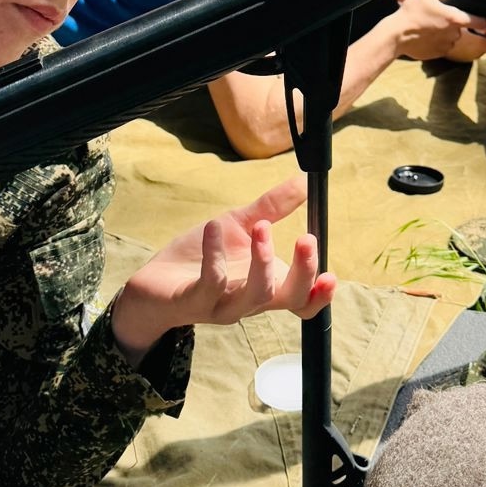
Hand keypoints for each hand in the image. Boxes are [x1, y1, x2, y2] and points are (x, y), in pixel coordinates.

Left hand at [111, 177, 334, 358]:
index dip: (321, 295)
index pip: (302, 302)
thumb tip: (304, 182)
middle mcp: (249, 301)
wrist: (153, 282)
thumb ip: (272, 208)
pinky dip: (215, 254)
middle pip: (288, 298)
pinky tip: (214, 227)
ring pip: (254, 295)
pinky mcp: (192, 300)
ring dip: (262, 261)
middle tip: (306, 238)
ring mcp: (221, 304)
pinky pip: (211, 282)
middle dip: (303, 271)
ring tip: (260, 227)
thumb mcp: (239, 226)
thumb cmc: (198, 256)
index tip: (332, 274)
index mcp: (265, 286)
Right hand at [392, 0, 482, 60]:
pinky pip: (441, 46)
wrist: (396, 35)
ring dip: (443, 33)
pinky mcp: (437, 54)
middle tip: (436, 17)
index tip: (485, 20)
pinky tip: (424, 35)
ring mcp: (446, 46)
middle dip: (452, 23)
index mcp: (455, 18)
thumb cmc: (412, 12)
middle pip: (460, 28)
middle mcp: (454, 34)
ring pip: (450, 37)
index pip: (480, 22)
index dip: (483, 20)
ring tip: (427, 26)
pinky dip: (435, 42)